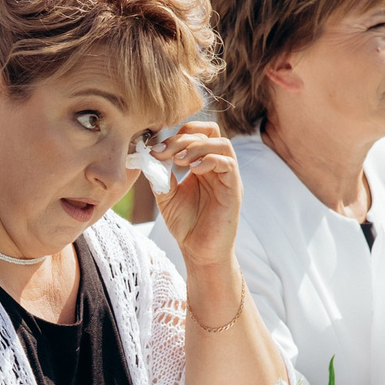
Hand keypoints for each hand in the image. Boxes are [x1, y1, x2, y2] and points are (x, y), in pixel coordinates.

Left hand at [151, 120, 242, 268]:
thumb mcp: (166, 195)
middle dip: (183, 138)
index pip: (198, 133)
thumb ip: (159, 175)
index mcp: (203, 164)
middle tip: (163, 152)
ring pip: (222, 144)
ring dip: (197, 146)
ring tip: (179, 160)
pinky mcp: (234, 189)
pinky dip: (210, 160)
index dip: (178, 134)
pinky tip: (192, 170)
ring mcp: (228, 177)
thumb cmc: (186, 224)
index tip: (156, 148)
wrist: (199, 252)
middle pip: (210, 133)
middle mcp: (218, 166)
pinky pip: (228, 164)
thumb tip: (149, 155)